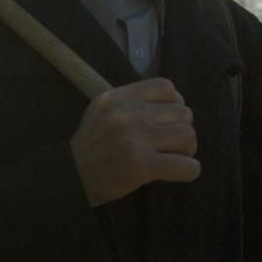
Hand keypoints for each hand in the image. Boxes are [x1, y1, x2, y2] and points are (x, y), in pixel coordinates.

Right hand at [70, 78, 199, 205]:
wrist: (72, 175)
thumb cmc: (92, 145)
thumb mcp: (102, 110)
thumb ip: (131, 102)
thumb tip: (173, 103)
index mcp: (117, 98)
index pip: (165, 87)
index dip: (175, 102)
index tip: (168, 118)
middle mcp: (127, 114)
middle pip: (182, 112)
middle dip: (181, 128)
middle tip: (169, 143)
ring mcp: (136, 139)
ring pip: (188, 136)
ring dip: (186, 149)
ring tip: (172, 156)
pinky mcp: (143, 165)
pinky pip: (187, 165)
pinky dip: (189, 169)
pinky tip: (179, 171)